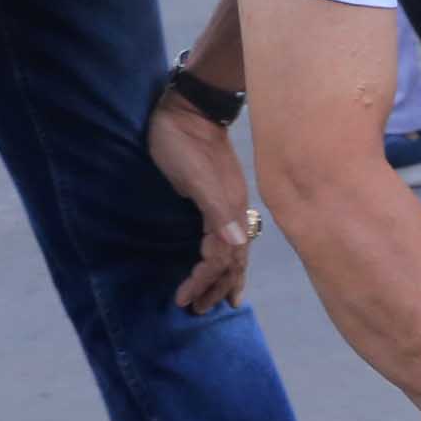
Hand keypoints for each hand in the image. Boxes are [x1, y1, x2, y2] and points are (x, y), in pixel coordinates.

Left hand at [145, 89, 256, 313]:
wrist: (187, 109)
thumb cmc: (185, 143)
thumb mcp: (197, 177)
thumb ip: (216, 211)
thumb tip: (237, 245)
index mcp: (229, 211)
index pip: (222, 258)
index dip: (205, 280)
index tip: (183, 298)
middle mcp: (233, 213)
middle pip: (232, 261)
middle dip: (217, 287)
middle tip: (197, 310)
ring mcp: (225, 206)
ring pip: (230, 251)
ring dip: (221, 277)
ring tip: (212, 299)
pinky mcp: (214, 199)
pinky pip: (222, 238)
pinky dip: (221, 257)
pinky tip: (217, 261)